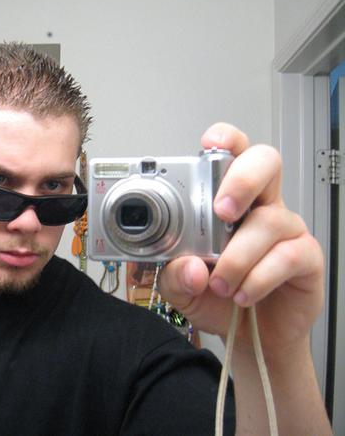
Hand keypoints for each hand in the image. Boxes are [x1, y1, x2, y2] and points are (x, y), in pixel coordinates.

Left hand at [158, 123, 324, 355]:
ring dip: (238, 255)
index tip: (209, 144)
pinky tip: (243, 293)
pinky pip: (288, 256)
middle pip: (265, 162)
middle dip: (242, 179)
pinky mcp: (305, 258)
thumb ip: (172, 275)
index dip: (226, 140)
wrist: (247, 336)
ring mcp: (285, 230)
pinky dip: (259, 277)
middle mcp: (258, 206)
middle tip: (221, 211)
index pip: (231, 155)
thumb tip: (189, 266)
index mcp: (225, 201)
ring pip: (270, 220)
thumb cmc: (216, 298)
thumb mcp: (179, 287)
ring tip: (220, 283)